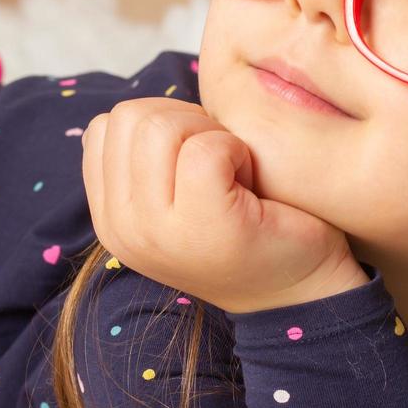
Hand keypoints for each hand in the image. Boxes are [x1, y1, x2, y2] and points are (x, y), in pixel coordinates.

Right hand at [81, 97, 368, 313]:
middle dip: (183, 122)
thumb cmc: (245, 229)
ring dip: (208, 134)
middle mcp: (121, 228)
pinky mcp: (204, 225)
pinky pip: (206, 149)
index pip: (106, 127)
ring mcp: (157, 232)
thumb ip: (142, 159)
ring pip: (161, 126)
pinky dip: (237, 149)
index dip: (158, 123)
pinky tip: (250, 182)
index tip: (193, 157)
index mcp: (109, 217)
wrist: (300, 292)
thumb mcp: (172, 196)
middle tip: (219, 162)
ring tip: (232, 172)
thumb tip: (129, 116)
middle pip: (130, 118)